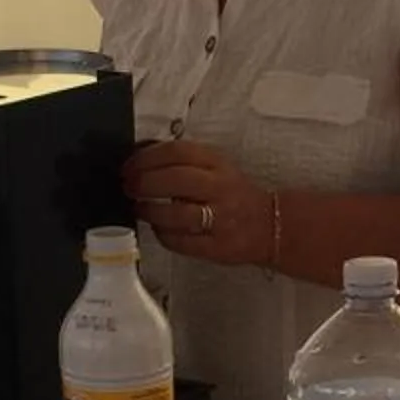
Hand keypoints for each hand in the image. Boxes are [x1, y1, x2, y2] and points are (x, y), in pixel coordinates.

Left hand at [123, 138, 272, 267]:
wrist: (269, 224)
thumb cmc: (232, 194)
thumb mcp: (213, 167)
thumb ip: (181, 161)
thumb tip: (139, 155)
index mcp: (217, 164)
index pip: (177, 152)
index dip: (146, 158)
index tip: (129, 166)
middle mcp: (220, 188)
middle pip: (175, 180)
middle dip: (144, 183)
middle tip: (129, 187)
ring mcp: (220, 219)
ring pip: (177, 214)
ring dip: (150, 211)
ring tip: (140, 209)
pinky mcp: (217, 246)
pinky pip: (181, 242)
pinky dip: (163, 234)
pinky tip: (159, 228)